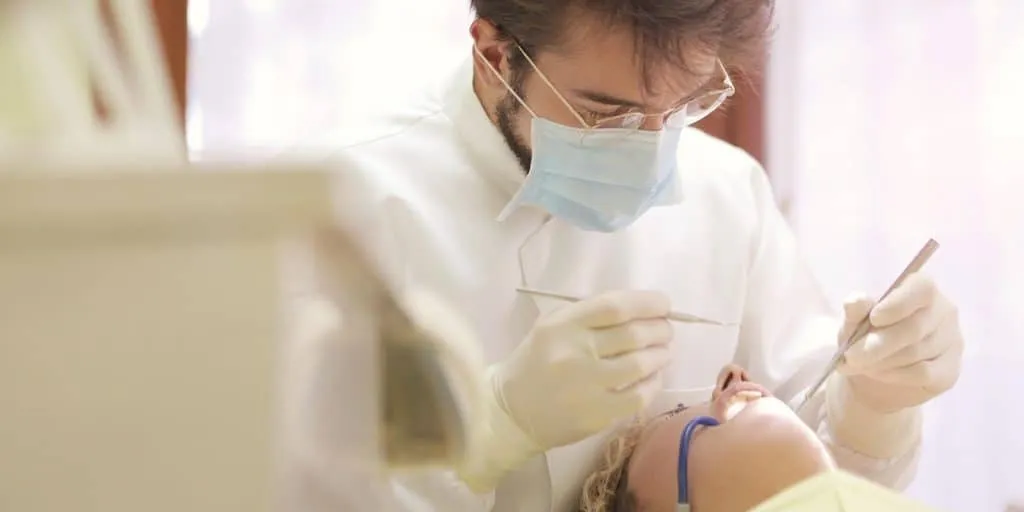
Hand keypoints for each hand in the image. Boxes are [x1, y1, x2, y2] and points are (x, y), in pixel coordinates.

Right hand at [495, 290, 673, 448]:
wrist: (511, 411)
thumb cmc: (535, 362)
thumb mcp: (551, 327)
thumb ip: (589, 316)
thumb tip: (640, 310)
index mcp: (563, 325)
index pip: (615, 307)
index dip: (647, 303)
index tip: (663, 304)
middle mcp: (576, 352)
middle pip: (633, 334)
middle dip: (660, 329)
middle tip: (666, 330)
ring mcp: (587, 385)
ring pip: (641, 364)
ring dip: (661, 354)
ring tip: (663, 352)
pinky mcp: (597, 414)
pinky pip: (638, 396)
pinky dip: (654, 383)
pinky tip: (653, 377)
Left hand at [837, 273, 963, 412]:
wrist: (873, 374)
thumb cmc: (864, 336)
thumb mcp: (853, 322)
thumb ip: (855, 310)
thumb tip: (856, 301)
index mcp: (921, 289)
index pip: (922, 288)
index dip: (899, 303)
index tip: (874, 318)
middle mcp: (944, 312)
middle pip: (915, 327)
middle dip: (879, 344)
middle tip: (851, 356)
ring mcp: (952, 341)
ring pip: (917, 352)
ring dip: (882, 361)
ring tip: (859, 364)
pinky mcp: (950, 370)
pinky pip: (923, 373)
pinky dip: (895, 374)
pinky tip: (880, 372)